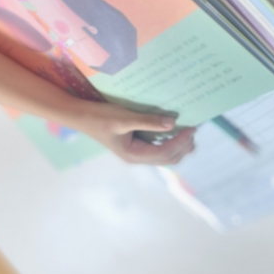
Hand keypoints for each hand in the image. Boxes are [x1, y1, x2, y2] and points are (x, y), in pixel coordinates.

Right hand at [75, 101, 195, 164]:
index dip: (181, 142)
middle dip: (184, 146)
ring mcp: (135, 152)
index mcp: (133, 154)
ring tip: (187, 131)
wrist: (80, 116)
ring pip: (165, 155)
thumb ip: (147, 121)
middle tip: (193, 128)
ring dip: (179, 145)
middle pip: (168, 158)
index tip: (192, 127)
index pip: (165, 153)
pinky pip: (158, 148)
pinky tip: (173, 130)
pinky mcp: (134, 145)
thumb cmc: (99, 117)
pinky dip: (169, 141)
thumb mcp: (123, 118)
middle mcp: (136, 157)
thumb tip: (172, 123)